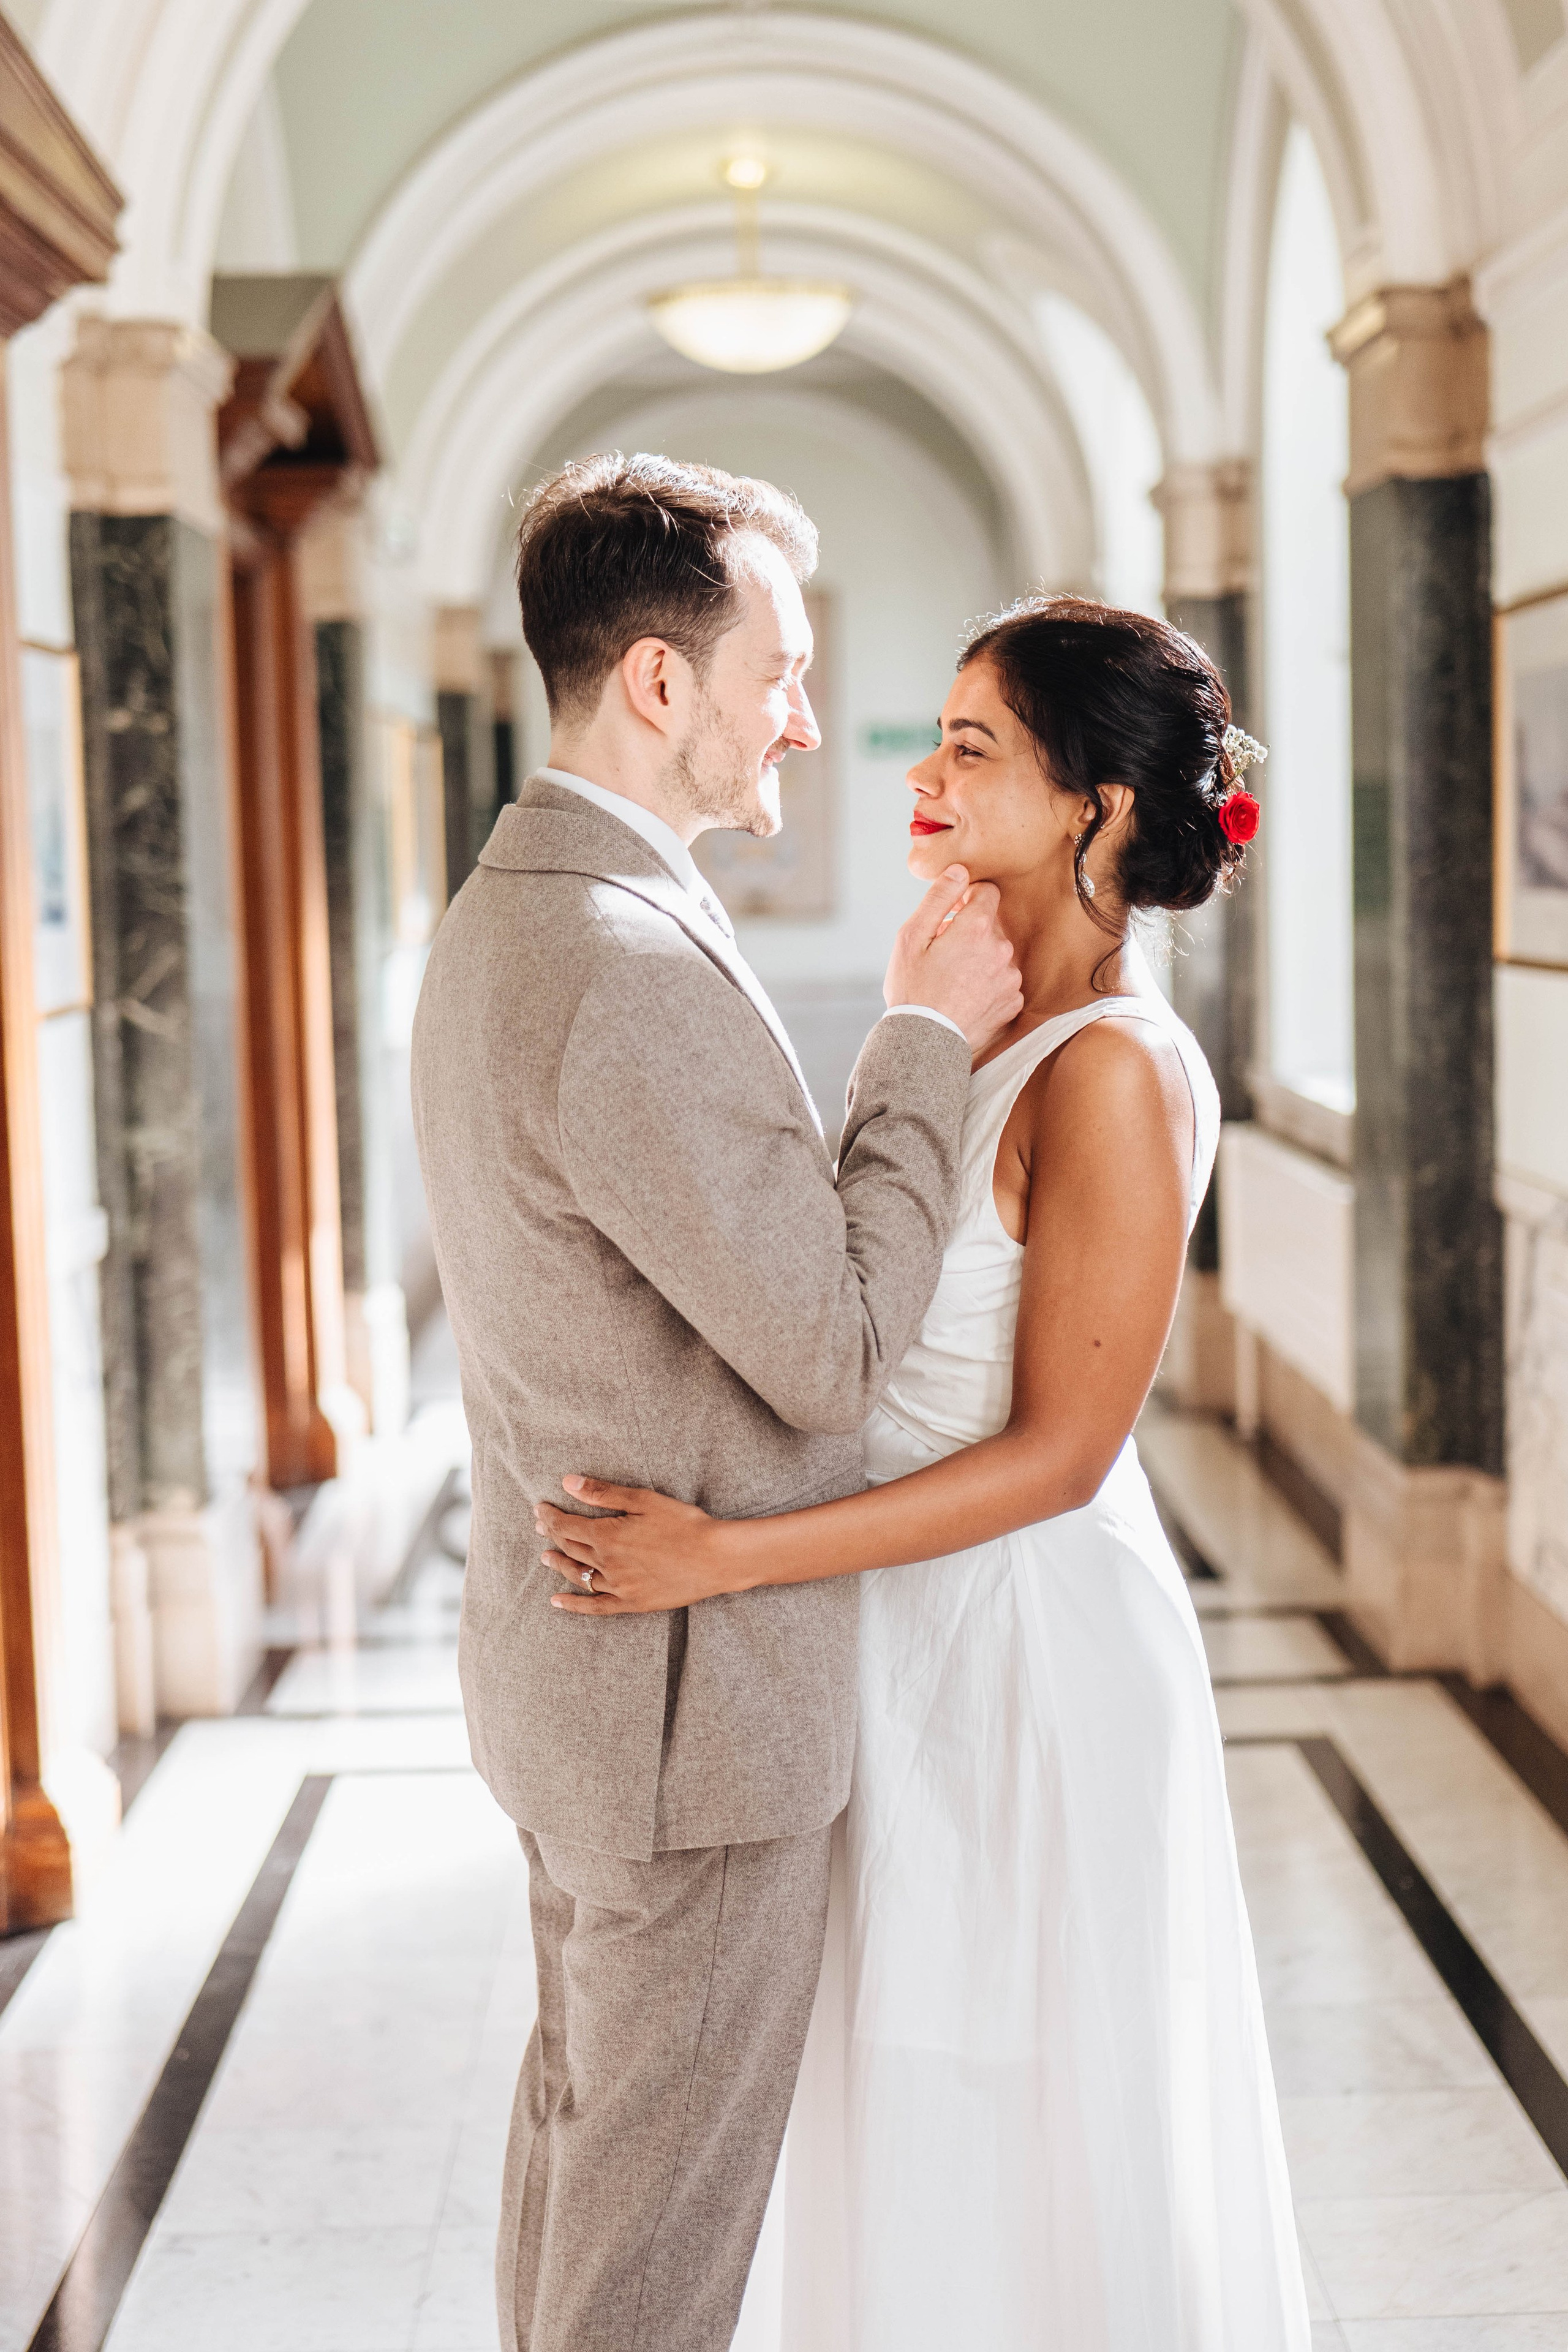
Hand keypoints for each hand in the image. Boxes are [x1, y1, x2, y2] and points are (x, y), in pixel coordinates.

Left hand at [537, 1477, 741, 1613]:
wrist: (716, 1559)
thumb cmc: (684, 1524)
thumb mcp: (643, 1500)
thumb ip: (603, 1493)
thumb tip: (568, 1482)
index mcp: (607, 1536)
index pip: (566, 1525)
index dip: (549, 1516)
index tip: (539, 1508)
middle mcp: (607, 1564)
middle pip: (570, 1548)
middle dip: (552, 1535)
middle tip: (541, 1527)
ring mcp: (618, 1587)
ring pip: (579, 1575)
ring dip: (559, 1564)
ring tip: (546, 1557)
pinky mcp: (631, 1603)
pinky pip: (595, 1607)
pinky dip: (574, 1605)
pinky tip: (557, 1602)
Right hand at [883, 865, 1022, 1051]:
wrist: (924, 1043)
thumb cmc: (912, 990)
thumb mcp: (911, 937)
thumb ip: (939, 898)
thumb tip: (960, 871)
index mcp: (977, 928)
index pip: (987, 892)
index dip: (966, 899)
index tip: (950, 916)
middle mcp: (1002, 949)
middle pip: (991, 926)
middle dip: (970, 933)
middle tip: (942, 956)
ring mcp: (1010, 978)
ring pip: (997, 955)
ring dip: (980, 960)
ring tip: (952, 981)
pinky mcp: (1013, 1002)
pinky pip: (1003, 983)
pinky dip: (988, 986)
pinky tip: (965, 997)